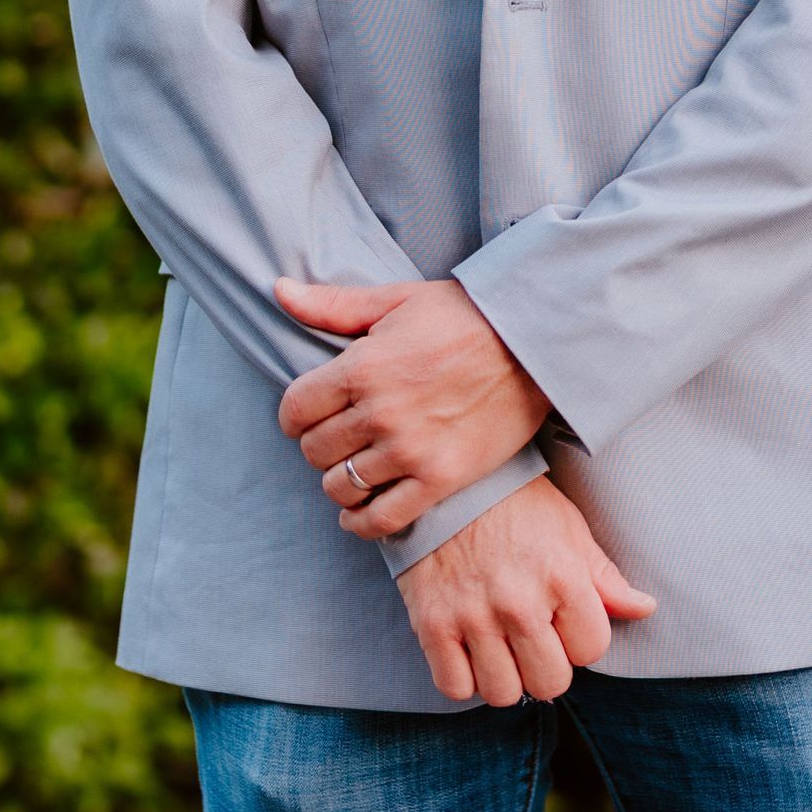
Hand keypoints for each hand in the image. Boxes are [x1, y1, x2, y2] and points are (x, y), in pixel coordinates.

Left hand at [274, 275, 549, 537]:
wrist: (533, 343)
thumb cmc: (463, 316)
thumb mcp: (395, 300)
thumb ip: (332, 305)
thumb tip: (277, 290)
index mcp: (363, 366)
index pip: (294, 410)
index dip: (295, 415)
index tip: (308, 414)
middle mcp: (381, 412)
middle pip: (315, 451)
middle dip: (318, 445)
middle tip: (338, 437)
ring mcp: (411, 450)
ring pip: (341, 486)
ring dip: (340, 480)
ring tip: (354, 467)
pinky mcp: (441, 478)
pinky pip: (383, 519)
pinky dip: (362, 522)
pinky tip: (360, 511)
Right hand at [398, 477, 655, 704]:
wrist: (447, 481)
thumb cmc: (515, 503)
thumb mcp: (568, 528)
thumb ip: (605, 577)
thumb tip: (646, 609)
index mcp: (562, 576)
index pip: (591, 650)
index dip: (580, 639)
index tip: (563, 619)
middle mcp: (519, 601)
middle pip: (550, 683)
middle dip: (546, 665)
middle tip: (532, 638)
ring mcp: (473, 615)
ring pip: (502, 693)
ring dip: (504, 675)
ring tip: (499, 644)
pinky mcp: (432, 623)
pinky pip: (455, 687)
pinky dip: (464, 677)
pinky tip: (469, 650)